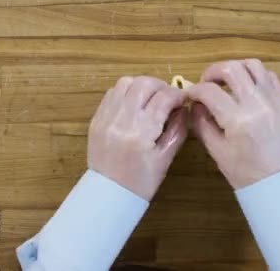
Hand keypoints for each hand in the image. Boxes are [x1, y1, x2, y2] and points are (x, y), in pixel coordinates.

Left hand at [87, 76, 187, 199]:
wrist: (108, 196)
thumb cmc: (141, 182)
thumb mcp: (166, 158)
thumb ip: (177, 130)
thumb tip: (183, 108)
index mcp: (141, 133)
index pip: (163, 98)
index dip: (178, 94)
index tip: (183, 99)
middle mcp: (121, 120)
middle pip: (143, 84)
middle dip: (160, 86)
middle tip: (168, 97)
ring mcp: (106, 118)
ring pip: (125, 83)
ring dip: (141, 86)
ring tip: (150, 98)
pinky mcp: (96, 119)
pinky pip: (111, 94)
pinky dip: (125, 93)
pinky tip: (133, 105)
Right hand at [188, 59, 279, 188]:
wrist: (277, 181)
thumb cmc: (243, 171)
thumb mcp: (215, 150)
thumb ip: (202, 123)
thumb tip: (196, 104)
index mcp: (238, 120)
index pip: (209, 91)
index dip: (194, 90)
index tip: (190, 95)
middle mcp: (258, 103)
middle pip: (232, 68)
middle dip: (213, 71)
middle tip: (206, 82)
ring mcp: (274, 100)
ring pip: (253, 65)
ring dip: (235, 69)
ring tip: (227, 82)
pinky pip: (269, 76)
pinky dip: (254, 76)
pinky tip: (246, 88)